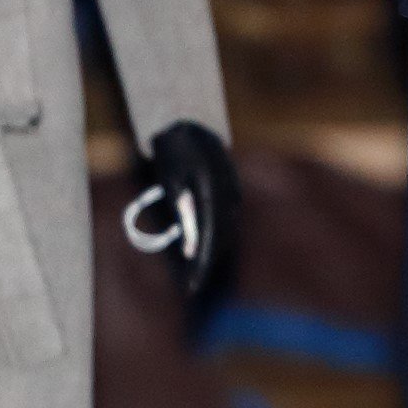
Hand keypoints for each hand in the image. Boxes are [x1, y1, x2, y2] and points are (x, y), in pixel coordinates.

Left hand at [138, 119, 240, 300]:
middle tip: (191, 284)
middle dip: (207, 262)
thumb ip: (184, 211)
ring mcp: (235, 193)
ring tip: (194, 271)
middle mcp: (231, 195)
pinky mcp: (233, 192)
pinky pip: (225, 221)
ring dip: (212, 251)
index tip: (192, 286)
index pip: (211, 238)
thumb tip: (191, 245)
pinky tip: (201, 246)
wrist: (189, 122)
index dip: (203, 264)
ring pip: (226, 231)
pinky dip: (214, 236)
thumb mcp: (172, 180)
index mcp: (215, 192)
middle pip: (222, 239)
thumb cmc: (174, 150)